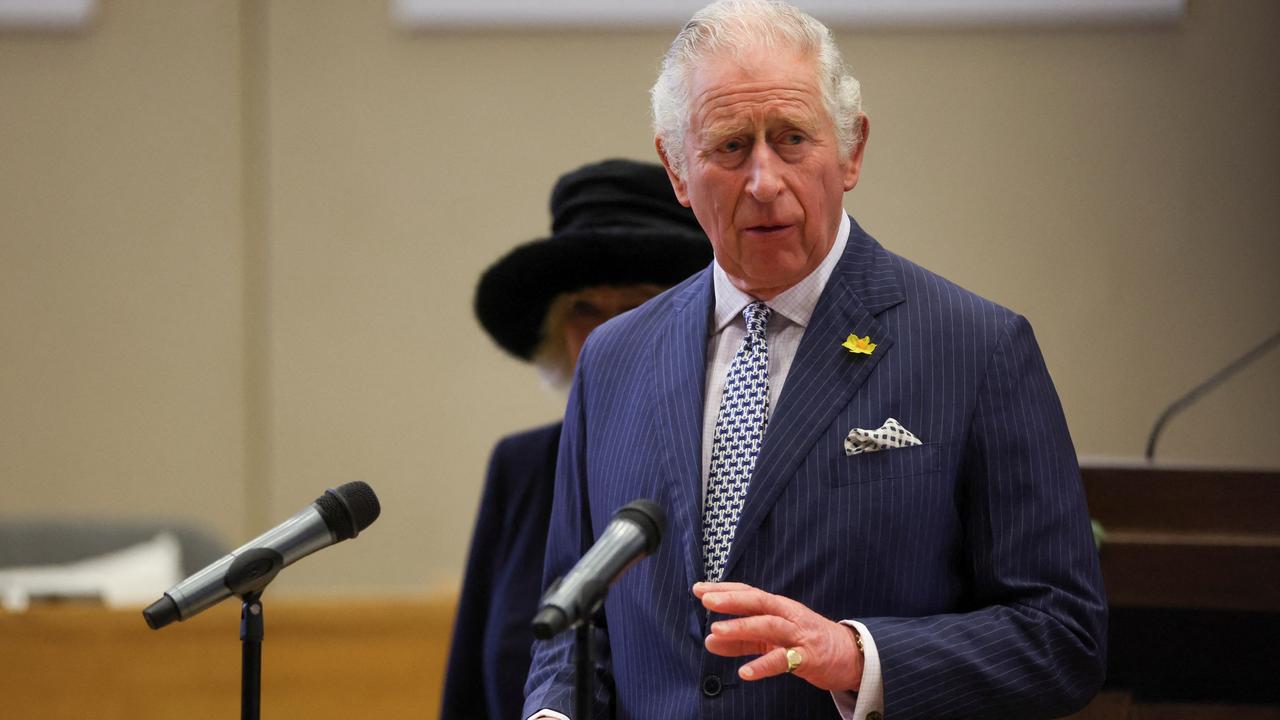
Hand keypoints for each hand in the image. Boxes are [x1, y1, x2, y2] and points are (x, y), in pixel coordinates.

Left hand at [694, 581, 863, 691]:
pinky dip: (764, 665)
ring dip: (742, 627)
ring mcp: (799, 635)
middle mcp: (788, 615)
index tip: (698, 589)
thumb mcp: (772, 639)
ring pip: (769, 626)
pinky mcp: (808, 658)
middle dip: (732, 599)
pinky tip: (745, 672)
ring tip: (716, 631)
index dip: (724, 590)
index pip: (748, 593)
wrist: (851, 656)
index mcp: (778, 607)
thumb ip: (741, 640)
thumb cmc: (807, 642)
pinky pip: (784, 660)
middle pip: (758, 602)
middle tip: (706, 599)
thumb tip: (709, 640)